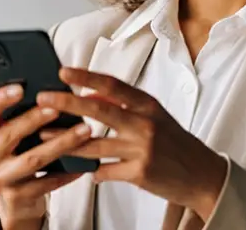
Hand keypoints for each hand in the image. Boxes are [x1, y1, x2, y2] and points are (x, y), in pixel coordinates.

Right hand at [0, 84, 93, 229]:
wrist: (18, 204)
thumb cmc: (20, 160)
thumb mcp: (15, 140)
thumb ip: (24, 120)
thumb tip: (54, 94)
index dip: (0, 99)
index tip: (21, 88)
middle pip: (9, 134)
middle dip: (34, 119)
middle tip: (58, 108)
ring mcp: (0, 179)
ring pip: (33, 159)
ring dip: (61, 143)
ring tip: (84, 130)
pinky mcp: (17, 197)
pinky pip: (47, 182)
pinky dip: (68, 172)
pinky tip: (84, 163)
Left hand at [37, 67, 228, 220]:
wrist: (202, 174)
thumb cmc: (175, 142)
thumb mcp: (154, 116)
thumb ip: (124, 106)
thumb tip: (91, 98)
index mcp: (148, 105)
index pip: (113, 85)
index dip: (86, 77)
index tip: (63, 71)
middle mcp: (145, 124)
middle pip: (99, 111)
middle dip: (67, 103)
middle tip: (43, 99)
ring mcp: (142, 149)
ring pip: (95, 145)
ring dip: (67, 142)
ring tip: (45, 138)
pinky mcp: (139, 173)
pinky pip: (105, 171)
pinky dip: (92, 171)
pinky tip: (85, 171)